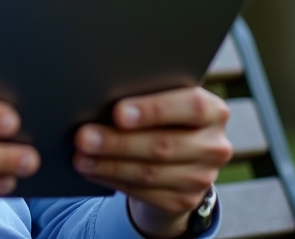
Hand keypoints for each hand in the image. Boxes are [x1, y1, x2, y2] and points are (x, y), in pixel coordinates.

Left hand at [73, 87, 231, 237]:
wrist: (178, 160)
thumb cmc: (161, 117)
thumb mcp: (163, 103)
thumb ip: (145, 95)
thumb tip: (100, 96)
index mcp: (214, 111)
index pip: (191, 107)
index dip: (154, 110)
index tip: (118, 112)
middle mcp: (214, 145)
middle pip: (164, 144)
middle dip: (118, 141)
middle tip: (82, 136)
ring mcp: (202, 177)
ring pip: (149, 172)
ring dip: (109, 165)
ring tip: (80, 156)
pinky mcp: (185, 200)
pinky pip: (143, 192)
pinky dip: (113, 179)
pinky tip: (92, 170)